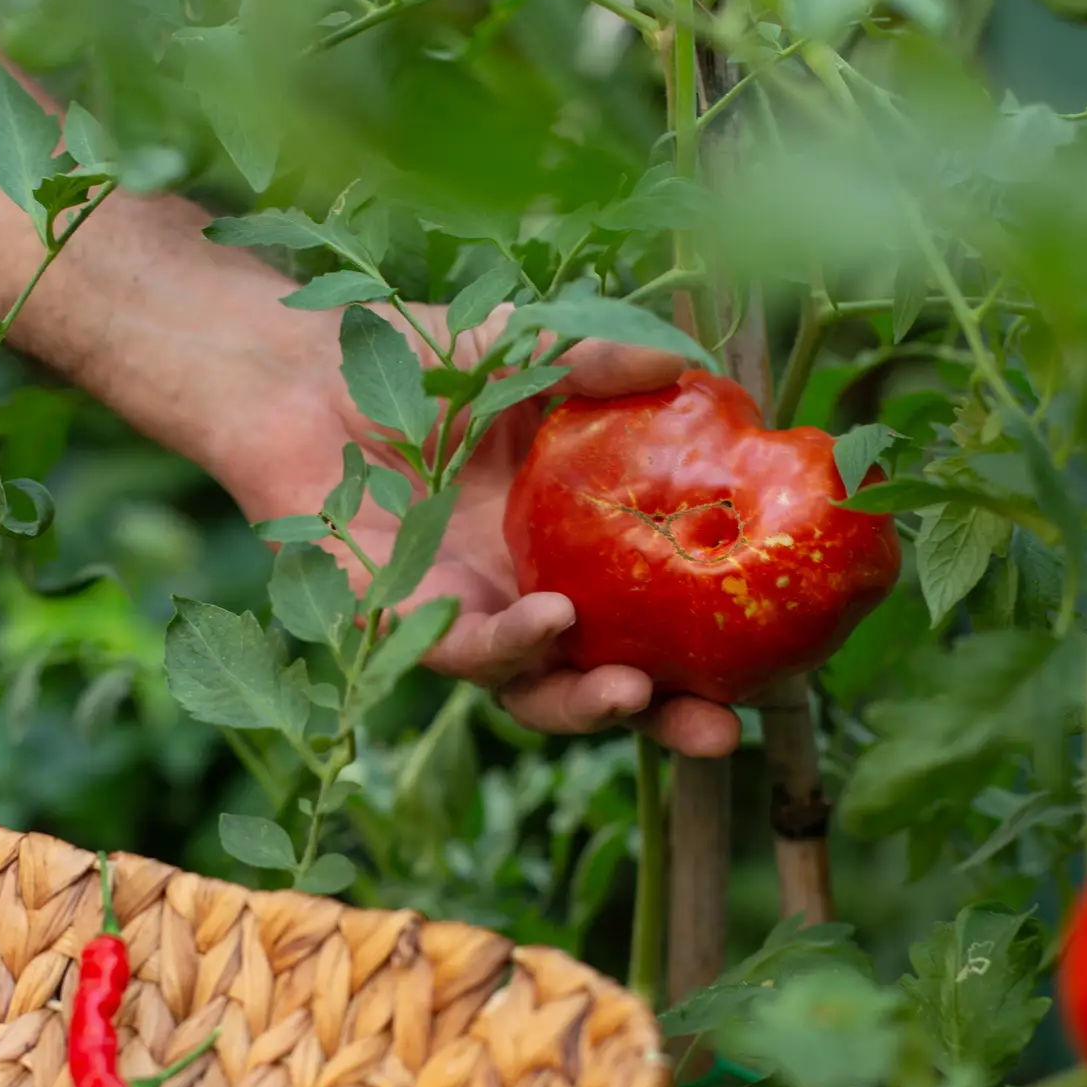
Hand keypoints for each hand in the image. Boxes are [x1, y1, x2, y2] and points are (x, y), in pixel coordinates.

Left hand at [221, 305, 742, 756]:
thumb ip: (600, 361)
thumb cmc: (422, 366)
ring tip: (634, 693)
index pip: (653, 620)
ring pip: (532, 690)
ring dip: (584, 702)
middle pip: (603, 681)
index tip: (782, 670)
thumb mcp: (528, 352)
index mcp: (574, 550)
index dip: (711, 652)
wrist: (303, 372)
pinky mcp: (398, 618)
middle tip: (721, 733)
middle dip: (662, 719)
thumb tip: (688, 364)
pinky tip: (549, 620)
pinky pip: (461, 650)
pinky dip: (508, 643)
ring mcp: (464, 614)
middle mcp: (526, 596)